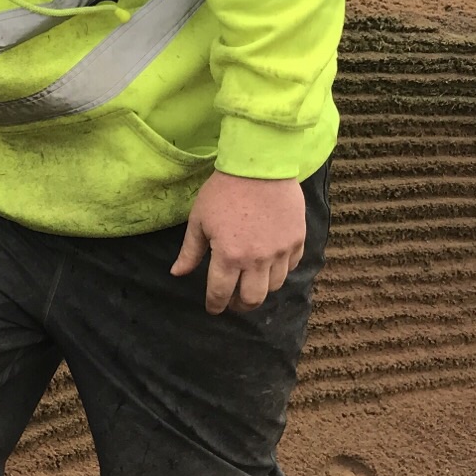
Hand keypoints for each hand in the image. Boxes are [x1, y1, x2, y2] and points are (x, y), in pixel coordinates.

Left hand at [171, 171, 306, 314]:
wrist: (260, 167)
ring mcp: (281, 251)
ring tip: (251, 283)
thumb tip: (177, 274)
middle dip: (240, 305)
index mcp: (228, 256)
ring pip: (274, 286)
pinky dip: (280, 271)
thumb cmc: (224, 191)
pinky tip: (270, 265)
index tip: (213, 308)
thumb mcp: (199, 220)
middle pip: (252, 299)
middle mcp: (257, 260)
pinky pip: (292, 267)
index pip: (221, 293)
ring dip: (261, 289)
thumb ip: (190, 252)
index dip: (215, 305)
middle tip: (233, 302)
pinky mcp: (298, 240)